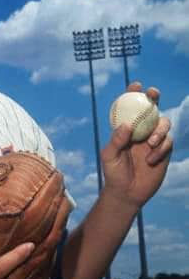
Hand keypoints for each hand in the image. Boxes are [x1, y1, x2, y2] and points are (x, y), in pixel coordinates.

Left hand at [101, 82, 172, 208]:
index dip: (133, 93)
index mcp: (125, 128)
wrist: (128, 193)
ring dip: (159, 130)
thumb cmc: (113, 173)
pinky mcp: (164, 152)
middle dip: (153, 97)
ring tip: (150, 143)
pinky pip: (168, 142)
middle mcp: (140, 131)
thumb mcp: (109, 156)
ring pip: (163, 123)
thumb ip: (116, 140)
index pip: (129, 107)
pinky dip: (161, 148)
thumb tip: (126, 124)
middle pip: (151, 109)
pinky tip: (150, 160)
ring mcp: (153, 140)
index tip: (136, 85)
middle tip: (152, 94)